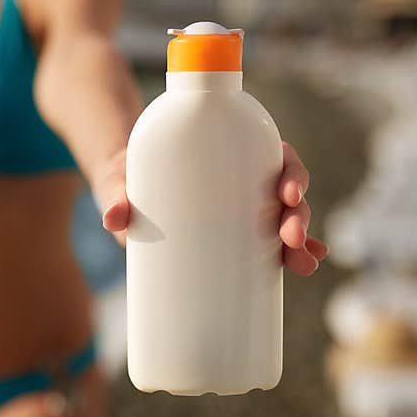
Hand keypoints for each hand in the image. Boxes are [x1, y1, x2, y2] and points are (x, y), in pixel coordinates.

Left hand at [99, 141, 327, 275]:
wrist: (120, 191)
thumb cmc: (126, 177)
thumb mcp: (120, 180)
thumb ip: (114, 194)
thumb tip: (113, 219)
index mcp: (228, 151)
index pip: (273, 155)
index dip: (291, 172)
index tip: (288, 192)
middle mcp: (243, 176)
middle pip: (285, 190)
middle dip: (298, 215)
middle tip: (291, 237)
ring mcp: (241, 207)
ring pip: (284, 218)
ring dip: (302, 240)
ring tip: (301, 263)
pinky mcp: (234, 233)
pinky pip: (271, 241)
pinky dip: (293, 253)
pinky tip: (303, 266)